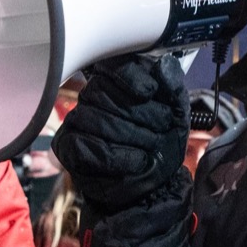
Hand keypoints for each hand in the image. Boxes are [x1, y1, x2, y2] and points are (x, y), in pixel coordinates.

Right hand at [53, 54, 189, 211]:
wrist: (154, 183)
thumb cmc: (161, 144)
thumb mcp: (177, 113)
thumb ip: (172, 87)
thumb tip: (164, 63)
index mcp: (116, 82)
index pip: (112, 66)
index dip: (131, 78)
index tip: (150, 91)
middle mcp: (91, 97)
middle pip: (103, 92)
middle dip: (140, 114)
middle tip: (161, 130)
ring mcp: (77, 122)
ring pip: (96, 119)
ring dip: (132, 136)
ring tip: (150, 148)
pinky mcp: (69, 147)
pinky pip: (87, 145)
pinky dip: (119, 156)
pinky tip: (138, 161)